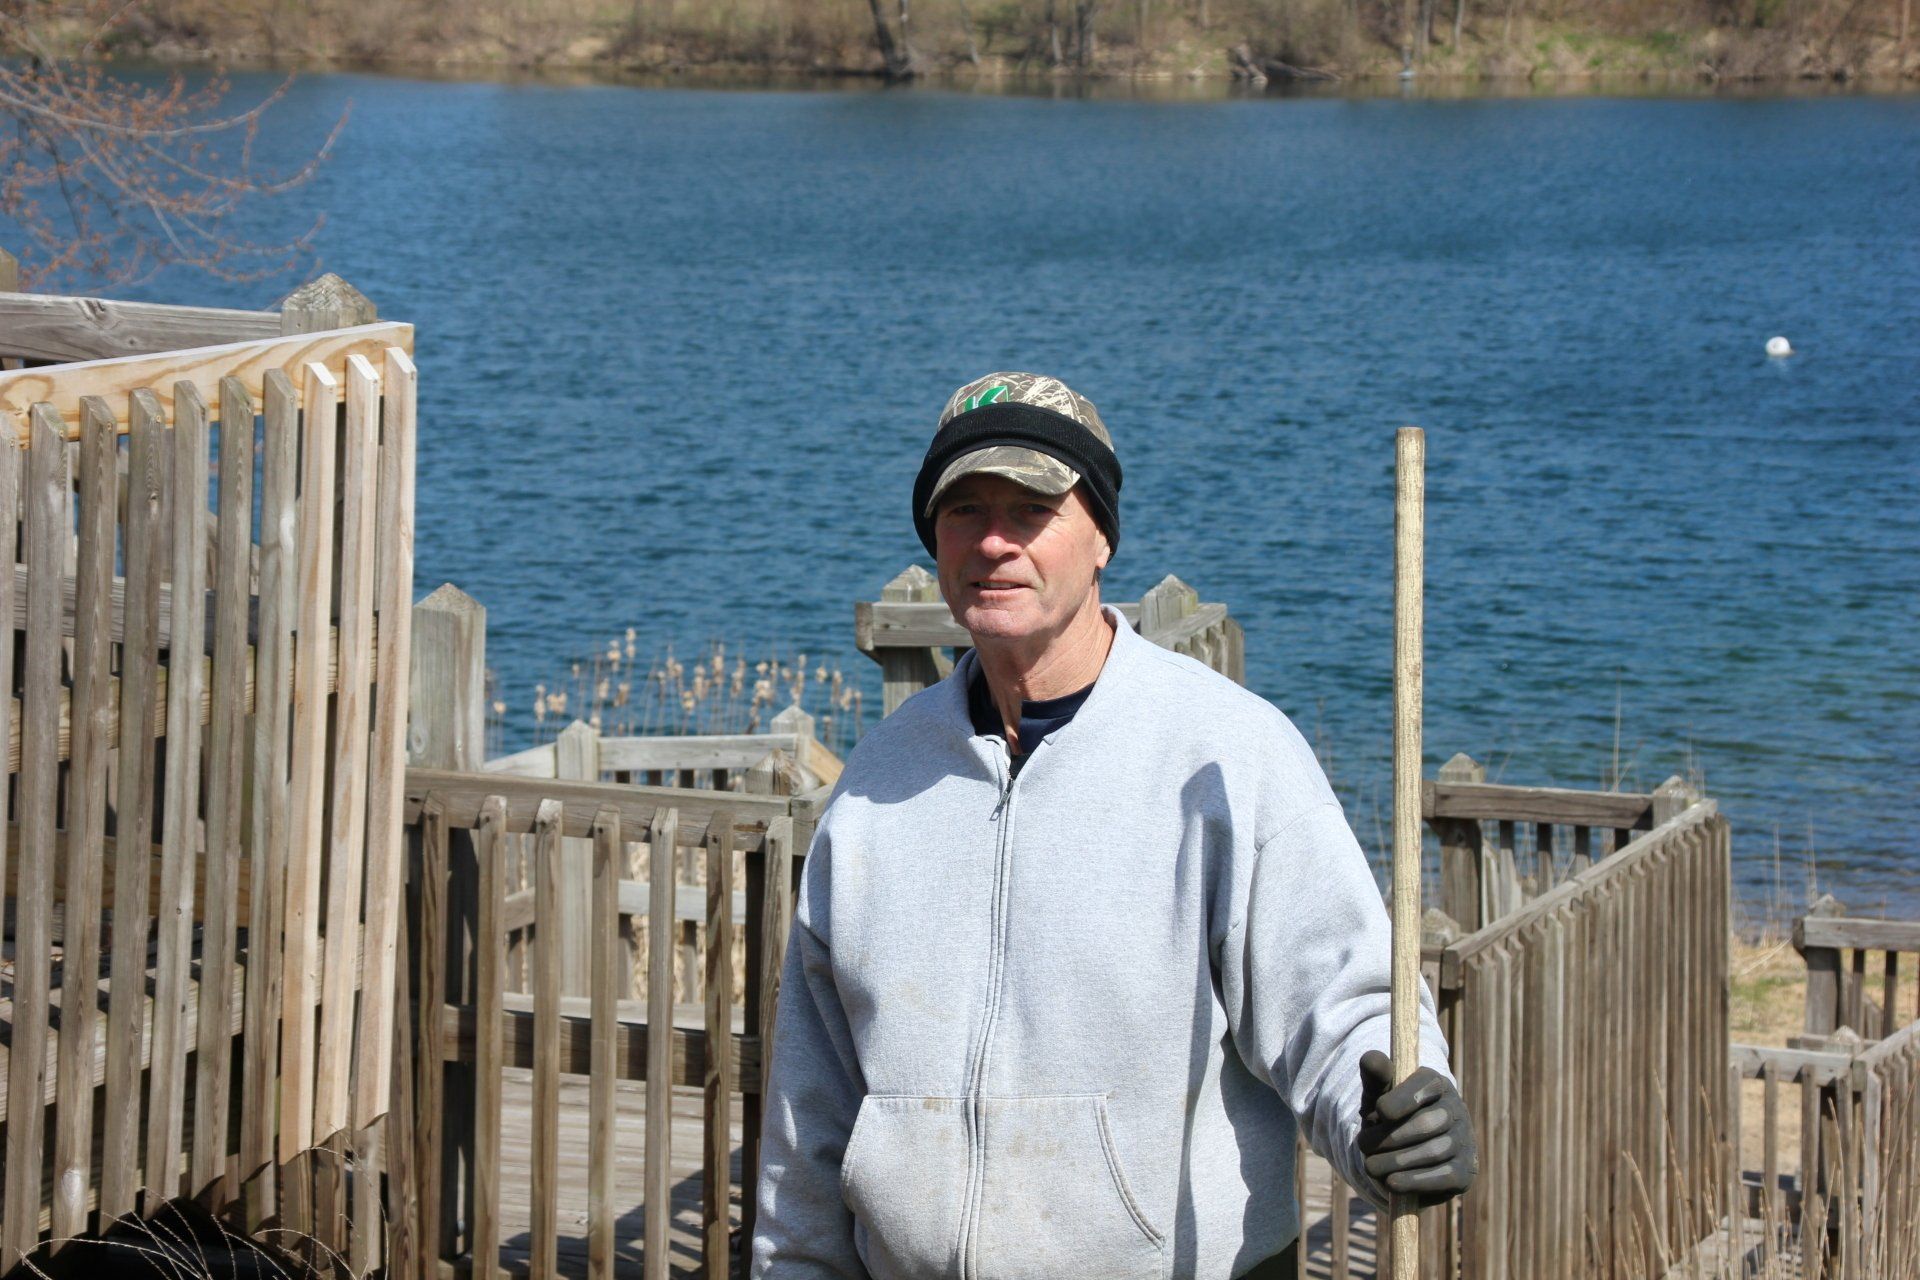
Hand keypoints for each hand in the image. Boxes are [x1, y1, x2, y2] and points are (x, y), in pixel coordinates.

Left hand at [1356, 1049, 1476, 1206]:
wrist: (1402, 1156)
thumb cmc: (1388, 1119)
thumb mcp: (1377, 1097)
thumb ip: (1375, 1078)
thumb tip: (1371, 1058)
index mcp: (1436, 1084)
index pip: (1424, 1085)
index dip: (1401, 1099)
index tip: (1378, 1111)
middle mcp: (1456, 1110)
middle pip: (1427, 1124)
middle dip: (1390, 1137)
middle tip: (1362, 1144)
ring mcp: (1465, 1142)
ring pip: (1433, 1152)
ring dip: (1396, 1161)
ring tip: (1370, 1166)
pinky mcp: (1464, 1173)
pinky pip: (1443, 1178)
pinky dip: (1414, 1181)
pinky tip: (1391, 1183)